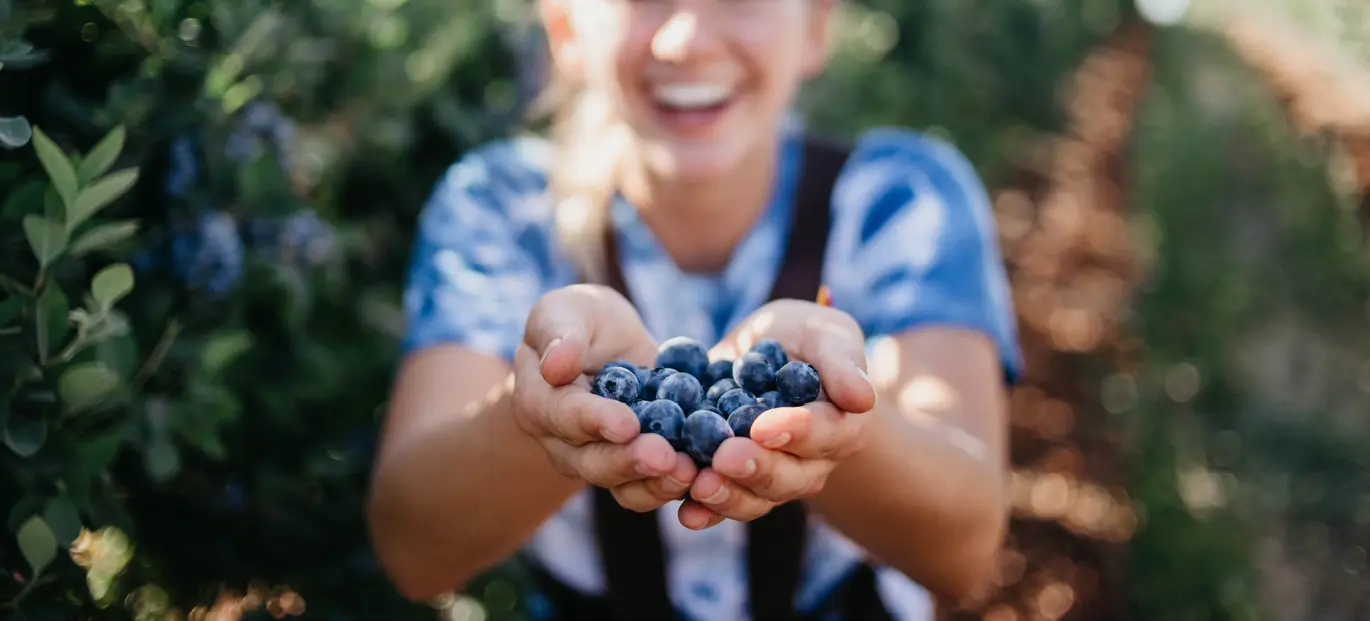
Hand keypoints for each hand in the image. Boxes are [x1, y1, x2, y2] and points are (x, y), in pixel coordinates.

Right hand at [511, 284, 698, 511]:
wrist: (608, 344)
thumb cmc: (580, 321)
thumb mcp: (566, 311)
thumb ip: (559, 333)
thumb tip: (555, 365)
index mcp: (539, 403)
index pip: (564, 416)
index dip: (595, 421)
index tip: (627, 424)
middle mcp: (564, 443)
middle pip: (593, 463)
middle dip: (631, 461)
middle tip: (665, 457)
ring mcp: (601, 461)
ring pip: (624, 486)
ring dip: (657, 483)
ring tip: (690, 473)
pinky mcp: (636, 467)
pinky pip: (653, 487)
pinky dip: (679, 485)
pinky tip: (706, 474)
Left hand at [678, 299, 877, 528]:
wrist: (760, 351)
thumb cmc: (802, 338)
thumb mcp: (824, 333)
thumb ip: (842, 361)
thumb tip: (863, 398)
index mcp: (840, 426)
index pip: (824, 434)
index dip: (796, 432)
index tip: (764, 426)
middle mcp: (810, 463)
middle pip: (788, 477)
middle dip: (755, 469)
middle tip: (724, 457)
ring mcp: (772, 478)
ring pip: (755, 499)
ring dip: (727, 496)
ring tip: (700, 486)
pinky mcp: (735, 482)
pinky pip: (723, 506)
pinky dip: (705, 512)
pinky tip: (687, 514)